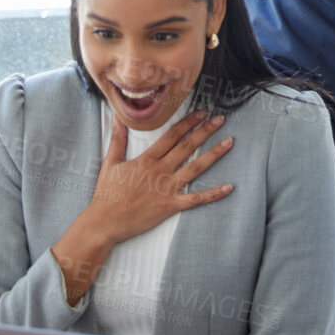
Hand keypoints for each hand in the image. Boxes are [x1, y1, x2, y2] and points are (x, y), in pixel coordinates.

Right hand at [50, 111, 233, 305]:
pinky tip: (228, 187)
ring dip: (213, 154)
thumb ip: (117, 140)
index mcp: (147, 159)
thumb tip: (117, 117)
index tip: (201, 113)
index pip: (171, 136)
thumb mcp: (110, 163)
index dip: (187, 122)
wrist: (105, 222)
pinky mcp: (171, 206)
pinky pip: (195, 199)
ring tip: (229, 142)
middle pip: (187, 147)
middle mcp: (160, 171)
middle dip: (204, 131)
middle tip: (220, 119)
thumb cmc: (107, 194)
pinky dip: (213, 194)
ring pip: (195, 168)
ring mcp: (167, 188)